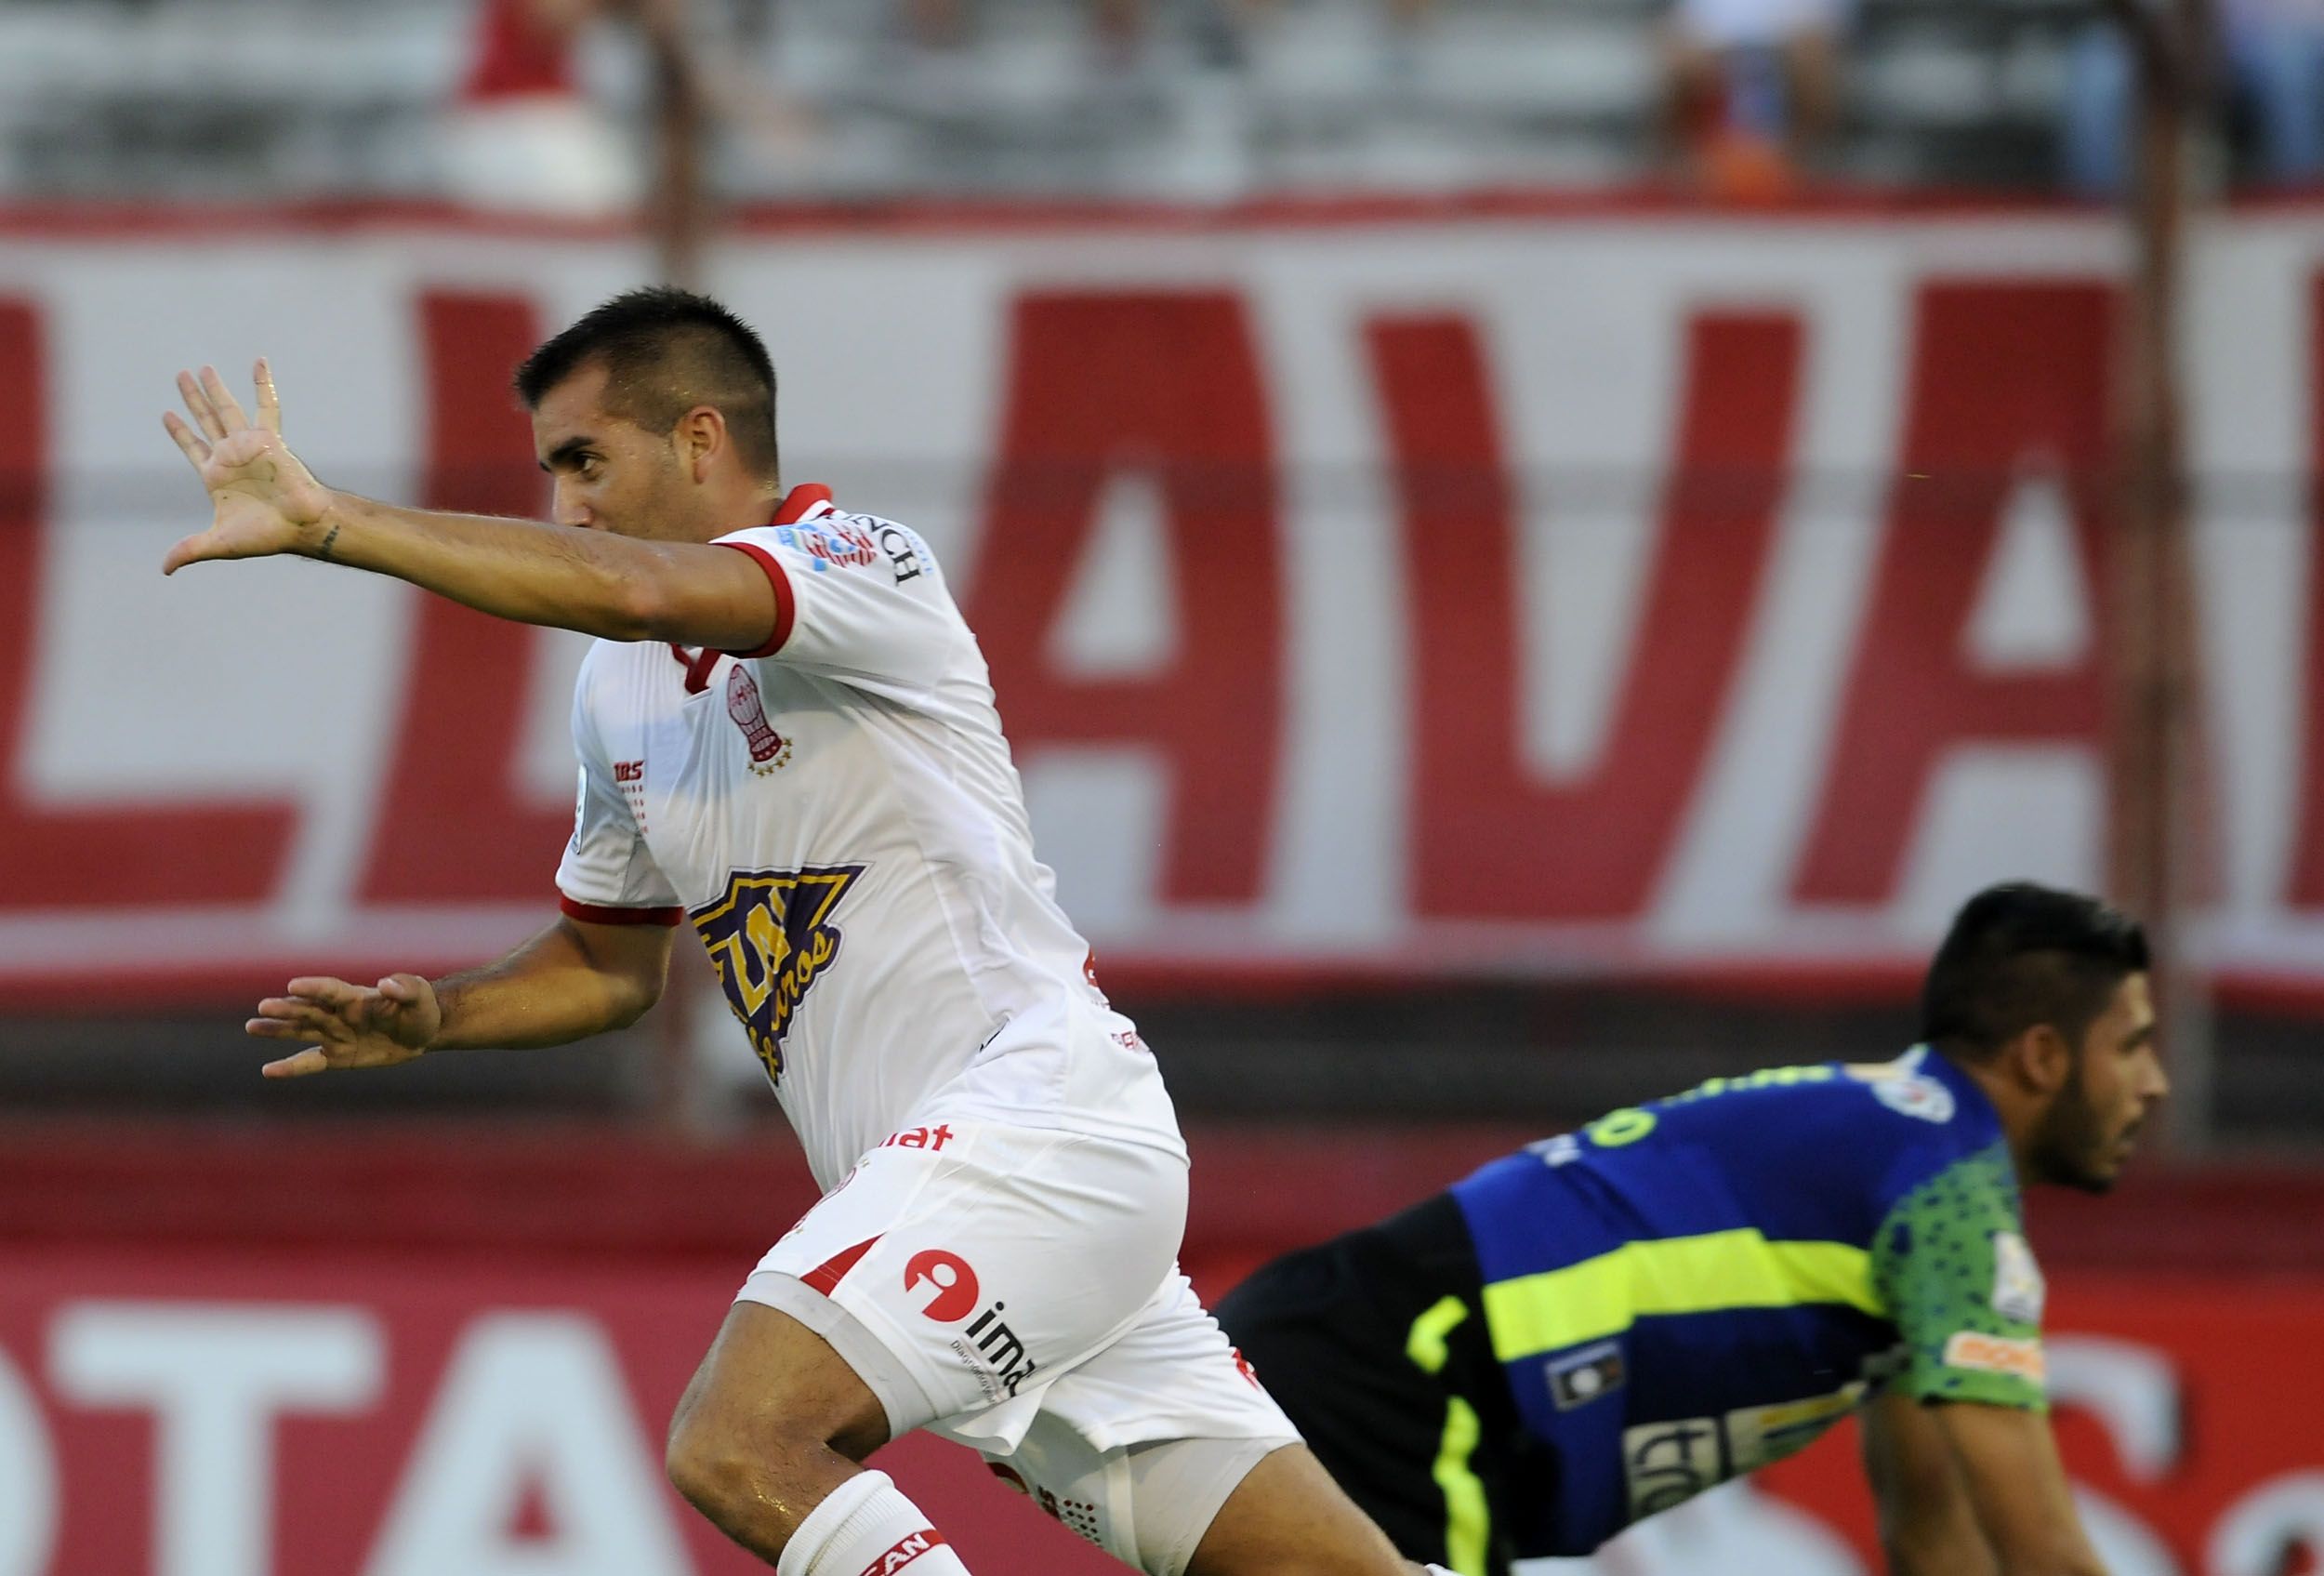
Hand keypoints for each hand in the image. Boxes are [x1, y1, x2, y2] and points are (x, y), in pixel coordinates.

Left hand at [161, 360, 335, 574]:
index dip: (180, 432)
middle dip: (193, 400)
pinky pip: (266, 405)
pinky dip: (263, 383)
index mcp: (217, 476)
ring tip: (202, 369)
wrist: (301, 524)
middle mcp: (231, 456)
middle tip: (181, 377)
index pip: (193, 448)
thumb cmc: (266, 535)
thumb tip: (165, 568)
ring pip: (227, 409)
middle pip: (206, 420)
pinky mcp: (269, 437)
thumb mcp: (219, 542)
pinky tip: (259, 362)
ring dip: (214, 389)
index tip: (167, 415)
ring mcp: (249, 444)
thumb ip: (190, 550)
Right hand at [246, 975, 441, 1077]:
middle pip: (309, 1010)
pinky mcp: (337, 1056)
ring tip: (252, 1026)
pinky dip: (290, 1067)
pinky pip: (310, 1062)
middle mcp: (339, 1014)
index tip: (293, 986)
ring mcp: (335, 1034)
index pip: (331, 990)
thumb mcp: (419, 996)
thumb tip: (387, 983)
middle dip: (288, 1009)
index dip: (314, 988)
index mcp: (356, 997)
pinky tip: (268, 1071)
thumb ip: (405, 988)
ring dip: (277, 1029)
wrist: (422, 1031)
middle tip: (264, 1007)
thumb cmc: (421, 1007)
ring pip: (301, 1031)